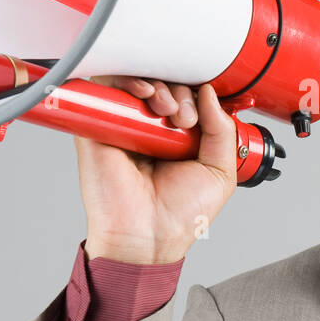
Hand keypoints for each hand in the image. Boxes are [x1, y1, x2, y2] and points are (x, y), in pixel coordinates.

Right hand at [75, 78, 236, 264]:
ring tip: (167, 110)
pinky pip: (105, 90)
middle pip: (162, 85)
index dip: (195, 95)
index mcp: (176, 137)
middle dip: (180, 92)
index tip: (200, 115)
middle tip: (184, 119)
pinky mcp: (98, 129)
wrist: (149, 238)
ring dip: (158, 86)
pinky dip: (125, 82)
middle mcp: (149, 130)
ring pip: (136, 82)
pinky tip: (144, 95)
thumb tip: (210, 93)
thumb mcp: (220, 171)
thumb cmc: (181, 215)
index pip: (185, 96)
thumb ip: (221, 130)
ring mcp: (123, 127)